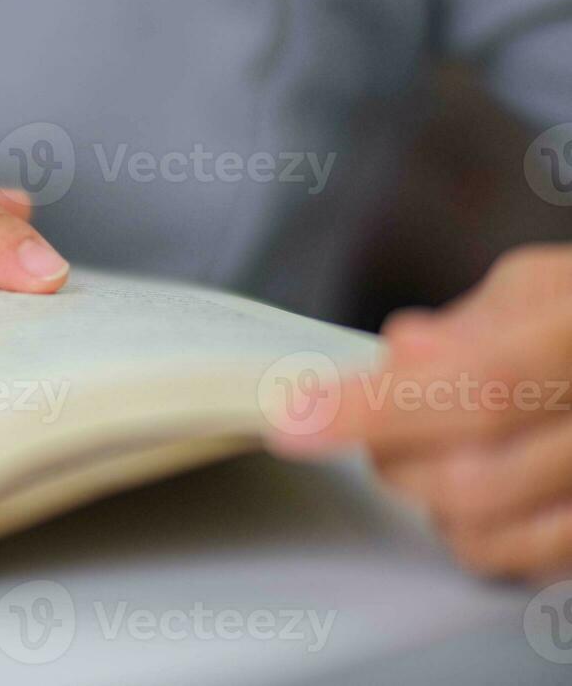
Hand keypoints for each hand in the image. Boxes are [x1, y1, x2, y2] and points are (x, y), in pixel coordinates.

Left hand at [272, 245, 571, 578]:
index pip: (471, 387)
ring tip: (431, 447)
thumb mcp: (551, 282)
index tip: (296, 418)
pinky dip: (480, 531)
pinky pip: (530, 560)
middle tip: (373, 414)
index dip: (373, 408)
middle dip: (391, 452)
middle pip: (469, 479)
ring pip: (489, 534)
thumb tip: (404, 351)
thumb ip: (475, 318)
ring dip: (429, 496)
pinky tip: (479, 486)